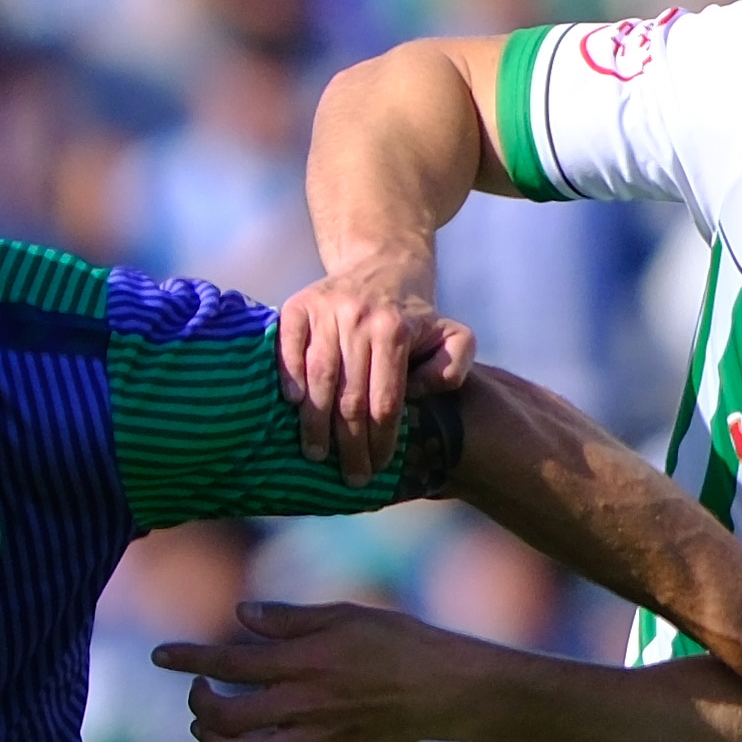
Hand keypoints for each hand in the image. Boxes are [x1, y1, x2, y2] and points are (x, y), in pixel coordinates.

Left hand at [158, 601, 452, 741]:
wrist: (446, 689)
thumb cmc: (399, 641)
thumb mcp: (344, 614)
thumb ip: (289, 619)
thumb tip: (242, 613)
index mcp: (305, 662)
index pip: (230, 661)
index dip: (188, 657)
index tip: (162, 655)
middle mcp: (306, 704)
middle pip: (228, 718)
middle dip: (200, 706)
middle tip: (200, 690)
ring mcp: (319, 739)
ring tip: (211, 727)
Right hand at [272, 252, 475, 481]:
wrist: (383, 265)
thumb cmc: (417, 317)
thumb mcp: (454, 337)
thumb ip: (453, 368)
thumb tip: (414, 393)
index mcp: (396, 330)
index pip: (385, 401)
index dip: (380, 441)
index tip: (377, 470)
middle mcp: (359, 318)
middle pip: (349, 396)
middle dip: (349, 444)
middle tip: (350, 476)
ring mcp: (326, 310)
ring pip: (317, 377)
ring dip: (315, 422)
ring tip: (316, 454)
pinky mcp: (299, 305)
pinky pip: (288, 348)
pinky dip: (288, 377)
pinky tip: (293, 405)